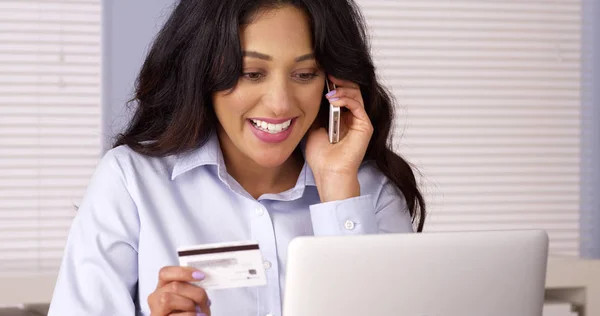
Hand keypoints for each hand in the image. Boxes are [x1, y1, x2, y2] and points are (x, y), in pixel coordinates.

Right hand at [148, 266, 210, 315]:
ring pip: (168, 299)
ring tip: (198, 311)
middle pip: (173, 286)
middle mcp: (156, 298)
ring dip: (189, 304)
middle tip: (205, 300)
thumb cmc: (191, 312)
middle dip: (195, 292)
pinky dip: (191, 315)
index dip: (183, 272)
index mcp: (163, 287)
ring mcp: (155, 311)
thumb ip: (191, 287)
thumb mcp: (191, 297)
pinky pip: (174, 315)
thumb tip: (201, 277)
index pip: (166, 272)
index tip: (201, 276)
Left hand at [305, 75, 373, 201]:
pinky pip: (357, 105)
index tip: (321, 74)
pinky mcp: (365, 126)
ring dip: (341, 89)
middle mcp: (353, 117)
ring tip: (328, 90)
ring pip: (355, 94)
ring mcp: (360, 121)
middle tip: (327, 75)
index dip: (333, 82)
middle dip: (338, 80)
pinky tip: (333, 99)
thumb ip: (318, 110)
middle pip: (351, 89)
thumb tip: (314, 90)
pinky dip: (345, 99)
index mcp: (342, 116)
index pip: (341, 92)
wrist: (328, 171)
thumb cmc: (321, 155)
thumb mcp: (314, 126)